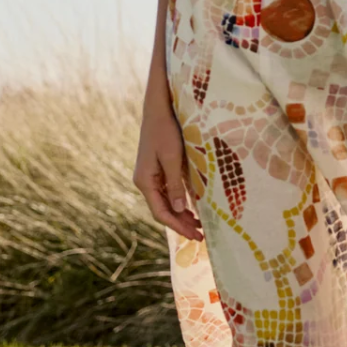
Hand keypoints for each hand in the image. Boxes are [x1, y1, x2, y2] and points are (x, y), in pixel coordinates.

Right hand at [133, 107, 203, 239]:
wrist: (159, 108)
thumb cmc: (165, 130)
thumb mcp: (172, 158)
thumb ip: (175, 184)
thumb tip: (180, 210)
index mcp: (144, 181)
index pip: (160, 212)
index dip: (178, 226)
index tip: (195, 236)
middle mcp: (145, 181)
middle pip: (163, 210)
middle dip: (181, 224)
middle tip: (201, 237)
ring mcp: (150, 176)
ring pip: (166, 203)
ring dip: (181, 216)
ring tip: (199, 227)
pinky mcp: (157, 170)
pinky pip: (168, 193)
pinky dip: (180, 203)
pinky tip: (192, 209)